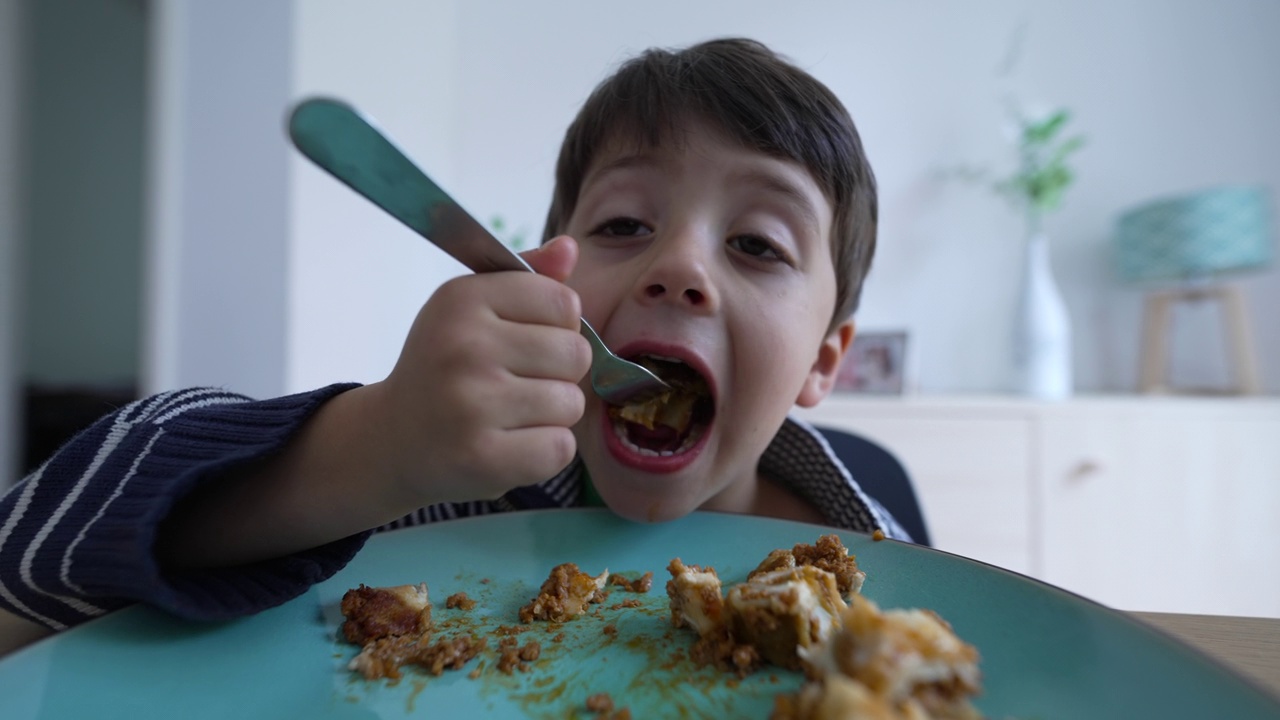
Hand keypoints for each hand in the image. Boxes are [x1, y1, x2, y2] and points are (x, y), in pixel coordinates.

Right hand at [372, 235, 591, 505]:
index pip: (564, 303)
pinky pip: (560, 448)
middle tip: (519, 382)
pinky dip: (546, 451)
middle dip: (559, 373)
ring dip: (553, 414)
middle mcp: (464, 347)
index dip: (558, 326)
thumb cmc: (444, 367)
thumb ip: (527, 279)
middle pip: (575, 353)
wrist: (393, 439)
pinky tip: (512, 444)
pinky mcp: (482, 458)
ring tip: (511, 414)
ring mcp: (472, 405)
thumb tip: (570, 248)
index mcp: (463, 300)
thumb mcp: (472, 310)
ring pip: (571, 403)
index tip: (524, 340)